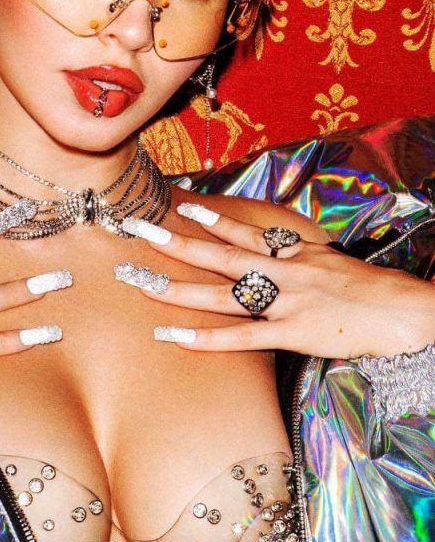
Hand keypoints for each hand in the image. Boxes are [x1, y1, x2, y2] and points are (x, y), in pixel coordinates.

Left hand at [125, 206, 433, 357]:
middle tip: (137, 231)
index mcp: (293, 252)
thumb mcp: (328, 260)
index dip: (211, 218)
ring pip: (220, 292)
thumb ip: (295, 257)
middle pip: (218, 254)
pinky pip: (241, 335)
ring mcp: (284, 301)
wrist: (403, 310)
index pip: (244, 231)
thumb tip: (271, 252)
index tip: (178, 204)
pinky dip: (205, 337)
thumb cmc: (367, 289)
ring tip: (141, 282)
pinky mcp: (292, 332)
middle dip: (175, 242)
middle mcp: (283, 270)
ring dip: (177, 288)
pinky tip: (175, 336)